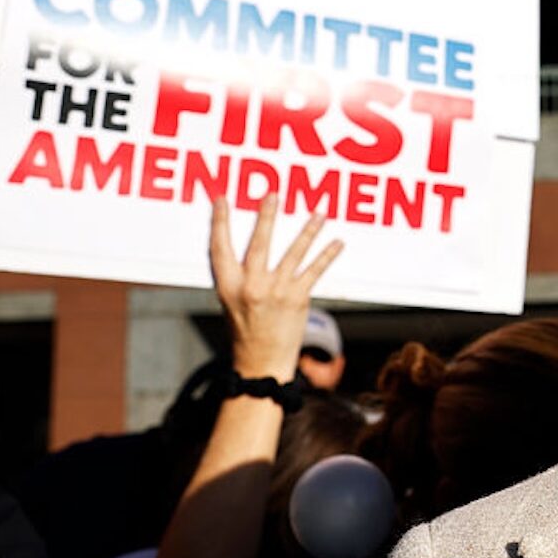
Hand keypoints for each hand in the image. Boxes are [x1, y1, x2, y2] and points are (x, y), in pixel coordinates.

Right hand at [209, 196, 343, 381]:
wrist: (261, 362)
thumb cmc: (246, 329)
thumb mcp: (231, 301)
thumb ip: (237, 275)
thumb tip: (245, 246)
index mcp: (228, 285)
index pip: (219, 247)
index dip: (219, 222)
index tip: (222, 199)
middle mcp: (250, 286)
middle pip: (259, 244)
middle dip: (266, 217)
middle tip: (274, 194)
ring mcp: (275, 292)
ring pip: (293, 253)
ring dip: (308, 231)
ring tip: (319, 213)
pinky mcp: (297, 299)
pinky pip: (314, 271)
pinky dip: (327, 256)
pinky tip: (337, 243)